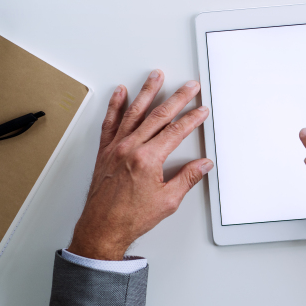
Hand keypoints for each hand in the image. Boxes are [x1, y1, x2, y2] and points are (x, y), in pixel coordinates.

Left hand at [68, 70, 212, 259]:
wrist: (102, 228)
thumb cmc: (130, 217)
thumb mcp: (167, 201)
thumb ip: (187, 178)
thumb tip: (203, 165)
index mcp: (147, 159)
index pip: (176, 132)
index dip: (192, 119)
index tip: (201, 111)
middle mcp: (130, 148)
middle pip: (159, 116)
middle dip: (177, 98)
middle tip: (189, 86)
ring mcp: (115, 147)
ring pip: (134, 112)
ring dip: (147, 92)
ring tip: (156, 76)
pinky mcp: (105, 151)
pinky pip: (110, 122)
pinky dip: (116, 105)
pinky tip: (121, 93)